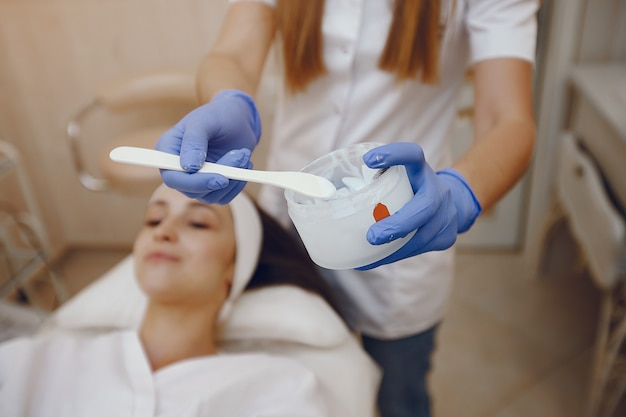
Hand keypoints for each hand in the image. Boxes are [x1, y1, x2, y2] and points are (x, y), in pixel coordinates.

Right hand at [155, 89, 260, 203]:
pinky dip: (238, 183)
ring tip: (243, 154)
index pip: (173, 178)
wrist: (236, 119)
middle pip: (193, 190)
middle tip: (241, 155)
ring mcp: (195, 180)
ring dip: (233, 178)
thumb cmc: (217, 115)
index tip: (220, 178)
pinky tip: (244, 163)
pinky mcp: (212, 186)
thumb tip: (189, 168)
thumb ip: (194, 141)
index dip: (194, 183)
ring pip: (211, 195)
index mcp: (167, 151)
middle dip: (220, 176)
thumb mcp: (204, 121)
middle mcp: (178, 170)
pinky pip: (224, 197)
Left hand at [358, 142, 481, 269]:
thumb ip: (374, 179)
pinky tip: (374, 260)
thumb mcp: (399, 175)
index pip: (413, 155)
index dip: (394, 154)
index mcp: (421, 170)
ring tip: (369, 253)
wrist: (452, 202)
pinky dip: (395, 256)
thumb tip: (319, 187)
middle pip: (424, 207)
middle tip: (372, 236)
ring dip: (395, 248)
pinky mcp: (446, 237)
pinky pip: (419, 250)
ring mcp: (447, 215)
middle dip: (399, 224)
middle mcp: (438, 191)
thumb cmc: (412, 188)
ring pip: (422, 237)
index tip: (368, 159)